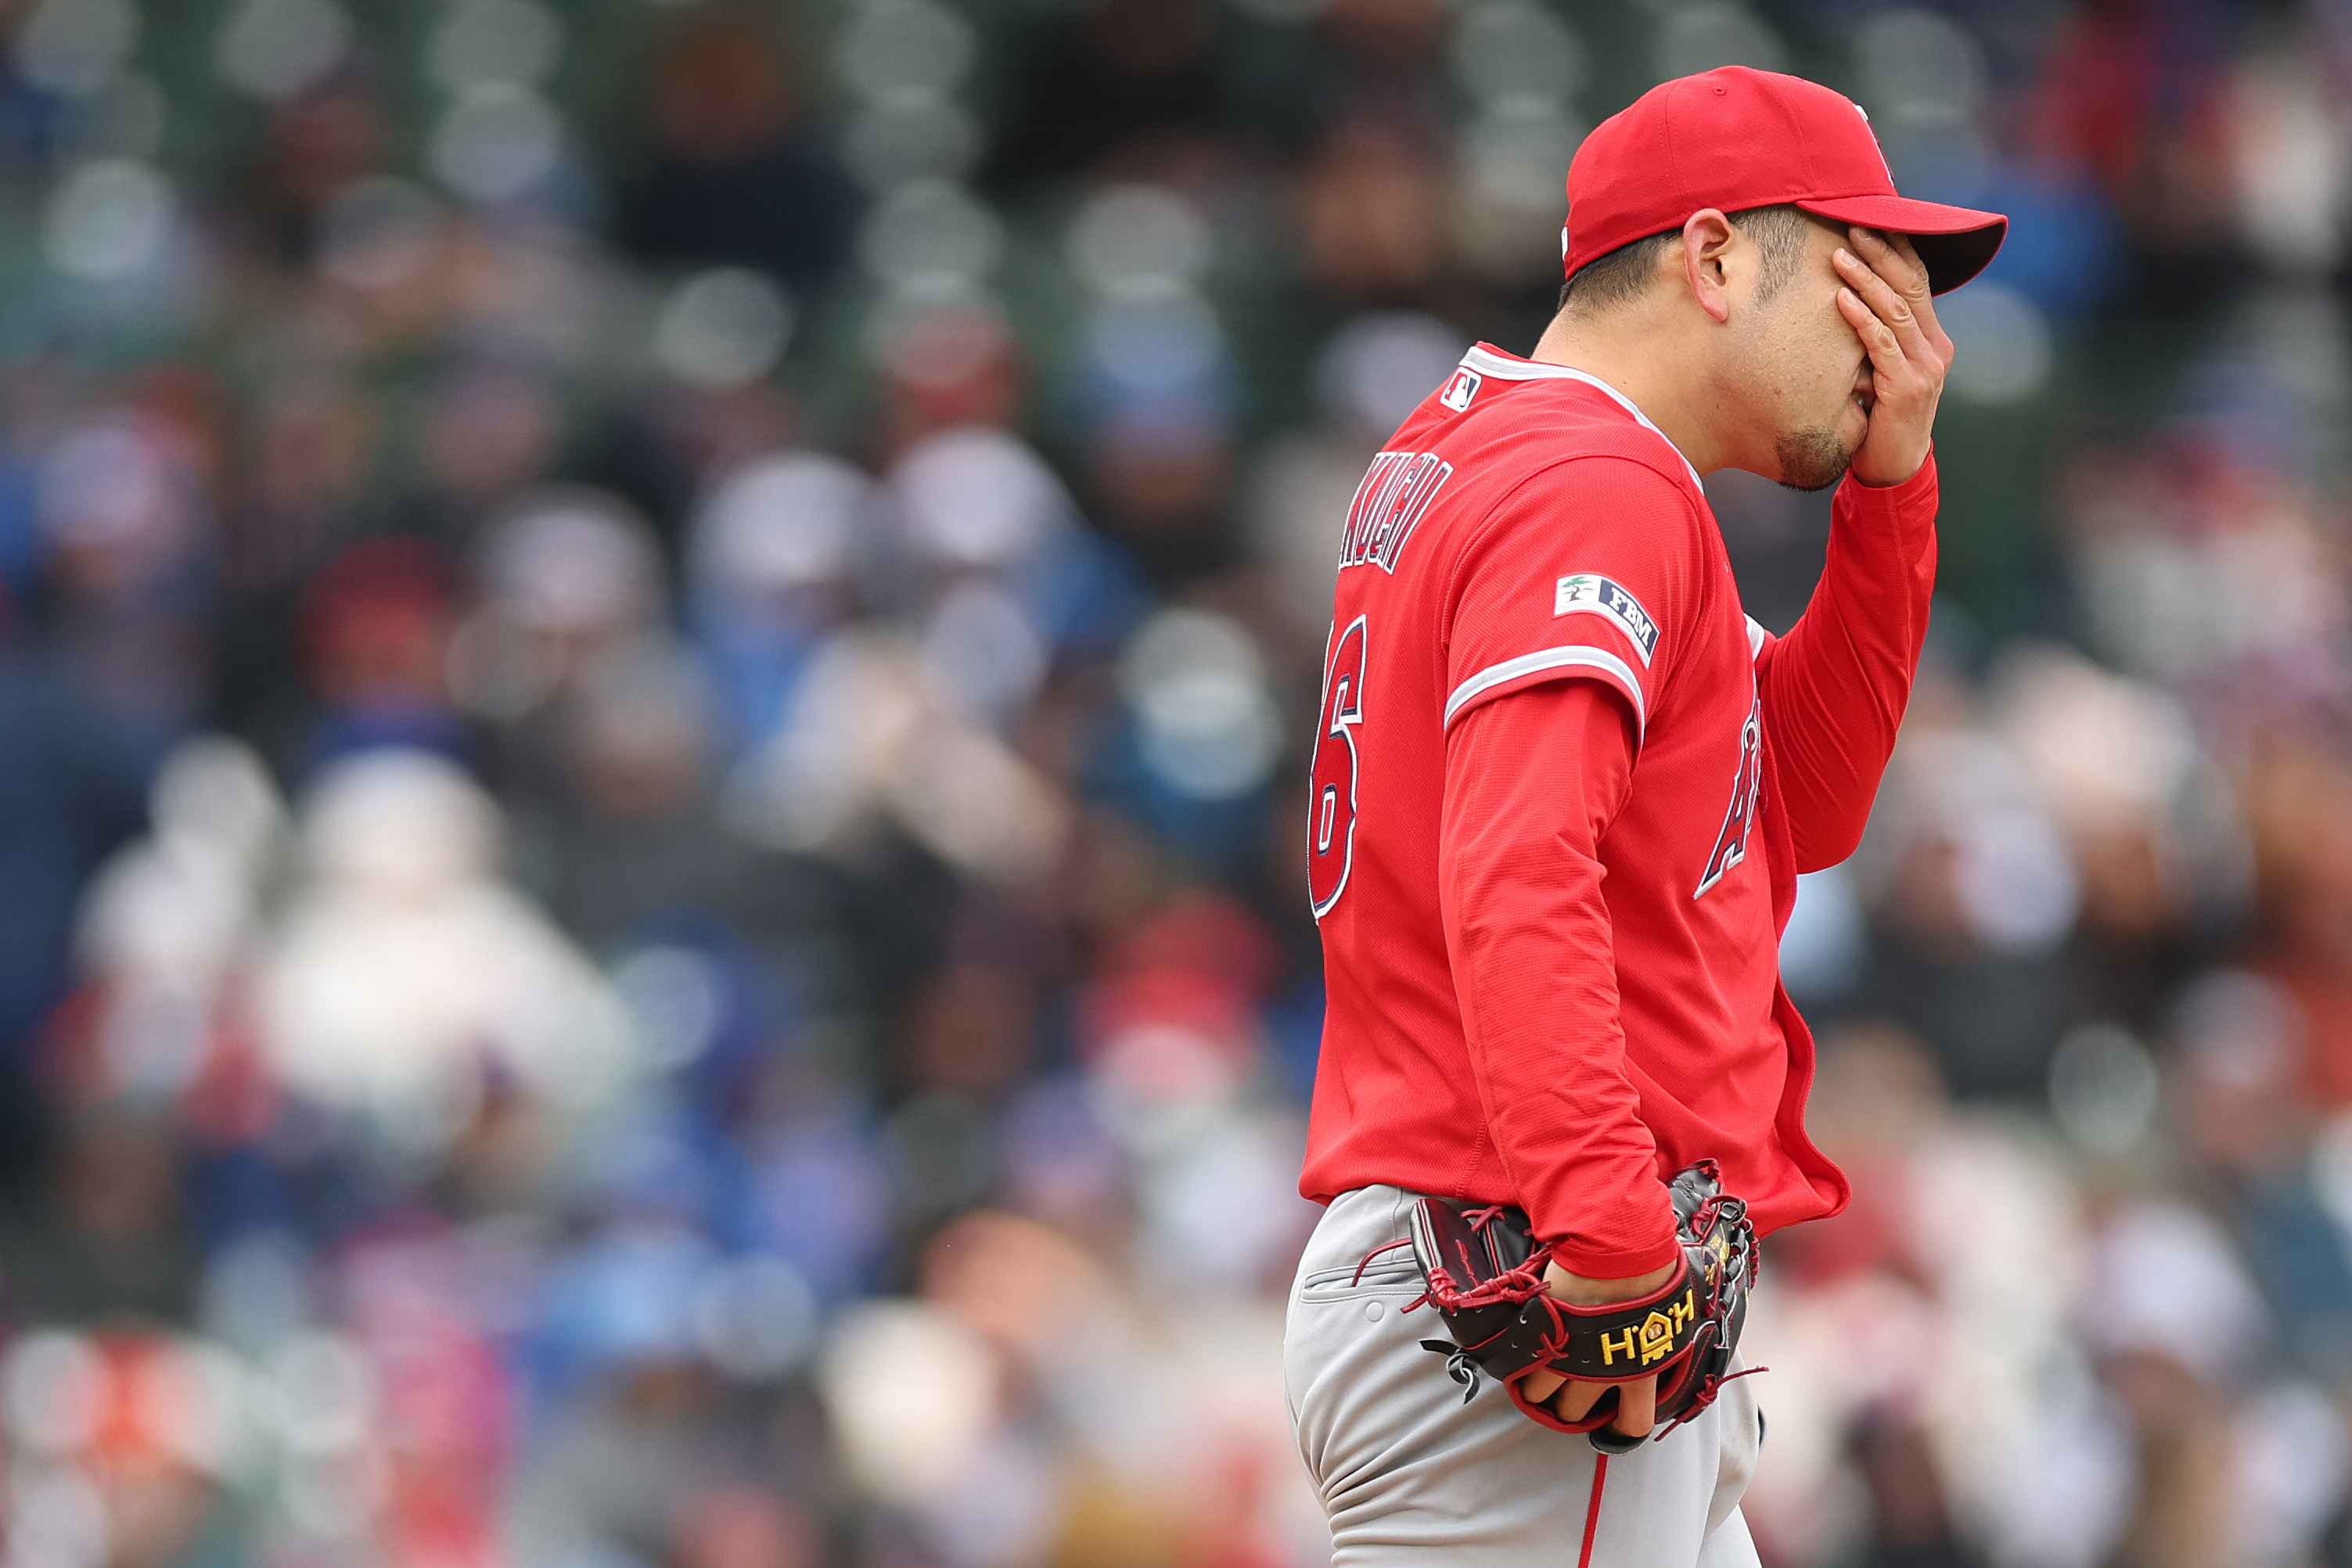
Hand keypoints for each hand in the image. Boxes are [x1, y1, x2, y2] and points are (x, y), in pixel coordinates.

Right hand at [1519, 1257, 1678, 1441]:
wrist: (1619, 1245)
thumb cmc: (1651, 1272)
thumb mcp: (1666, 1314)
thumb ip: (1656, 1337)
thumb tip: (1656, 1337)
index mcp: (1642, 1373)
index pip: (1633, 1423)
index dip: (1619, 1427)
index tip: (1611, 1421)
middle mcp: (1603, 1374)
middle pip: (1573, 1413)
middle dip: (1569, 1403)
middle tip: (1569, 1385)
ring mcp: (1568, 1356)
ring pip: (1541, 1395)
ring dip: (1540, 1383)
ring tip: (1541, 1366)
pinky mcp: (1542, 1333)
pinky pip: (1522, 1365)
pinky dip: (1520, 1361)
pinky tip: (1524, 1349)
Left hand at [1832, 226, 1952, 487]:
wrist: (1894, 466)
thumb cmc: (1879, 416)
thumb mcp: (1881, 370)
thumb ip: (1877, 340)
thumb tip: (1844, 299)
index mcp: (1932, 339)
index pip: (1919, 282)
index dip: (1898, 250)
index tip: (1873, 222)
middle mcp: (1935, 347)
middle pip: (1911, 287)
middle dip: (1883, 254)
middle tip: (1854, 226)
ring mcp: (1925, 366)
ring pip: (1896, 310)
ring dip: (1866, 279)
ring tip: (1839, 255)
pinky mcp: (1907, 386)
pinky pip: (1881, 343)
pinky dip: (1860, 318)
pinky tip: (1840, 299)